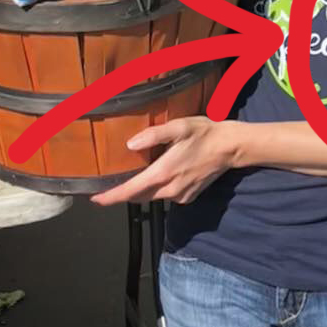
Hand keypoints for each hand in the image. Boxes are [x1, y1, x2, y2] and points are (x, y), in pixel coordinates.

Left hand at [90, 116, 240, 205]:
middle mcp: (169, 189)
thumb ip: (153, 135)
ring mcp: (180, 195)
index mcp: (163, 173)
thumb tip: (130, 145)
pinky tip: (162, 176)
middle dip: (124, 193)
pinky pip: (167, 196)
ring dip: (142, 190)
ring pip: (152, 197)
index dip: (110, 197)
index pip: (130, 191)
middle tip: (111, 184)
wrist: (231, 147)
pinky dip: (159, 189)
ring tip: (135, 178)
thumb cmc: (205, 133)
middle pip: (138, 197)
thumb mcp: (179, 127)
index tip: (95, 199)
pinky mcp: (189, 196)